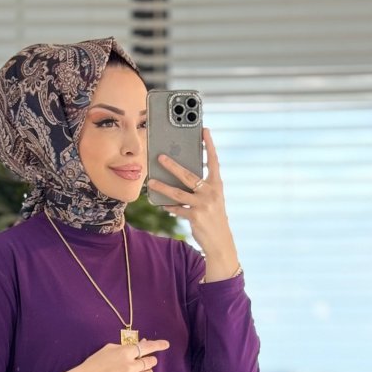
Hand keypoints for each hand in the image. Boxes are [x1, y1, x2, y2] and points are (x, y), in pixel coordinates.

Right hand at [76, 337, 171, 371]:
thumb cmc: (94, 364)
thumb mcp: (109, 349)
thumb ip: (126, 347)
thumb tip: (143, 343)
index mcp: (124, 353)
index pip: (147, 347)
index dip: (158, 345)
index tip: (166, 344)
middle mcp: (130, 366)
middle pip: (150, 362)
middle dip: (149, 360)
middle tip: (143, 361)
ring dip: (146, 371)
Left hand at [149, 128, 235, 260]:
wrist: (220, 241)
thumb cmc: (214, 217)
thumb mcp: (212, 199)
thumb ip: (201, 188)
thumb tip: (180, 177)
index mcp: (217, 185)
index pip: (213, 161)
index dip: (209, 145)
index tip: (204, 130)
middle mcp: (211, 193)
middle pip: (188, 175)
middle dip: (173, 165)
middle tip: (160, 157)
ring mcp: (203, 205)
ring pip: (178, 193)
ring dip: (162, 187)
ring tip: (150, 181)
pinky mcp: (195, 217)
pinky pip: (177, 209)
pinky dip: (169, 206)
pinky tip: (162, 204)